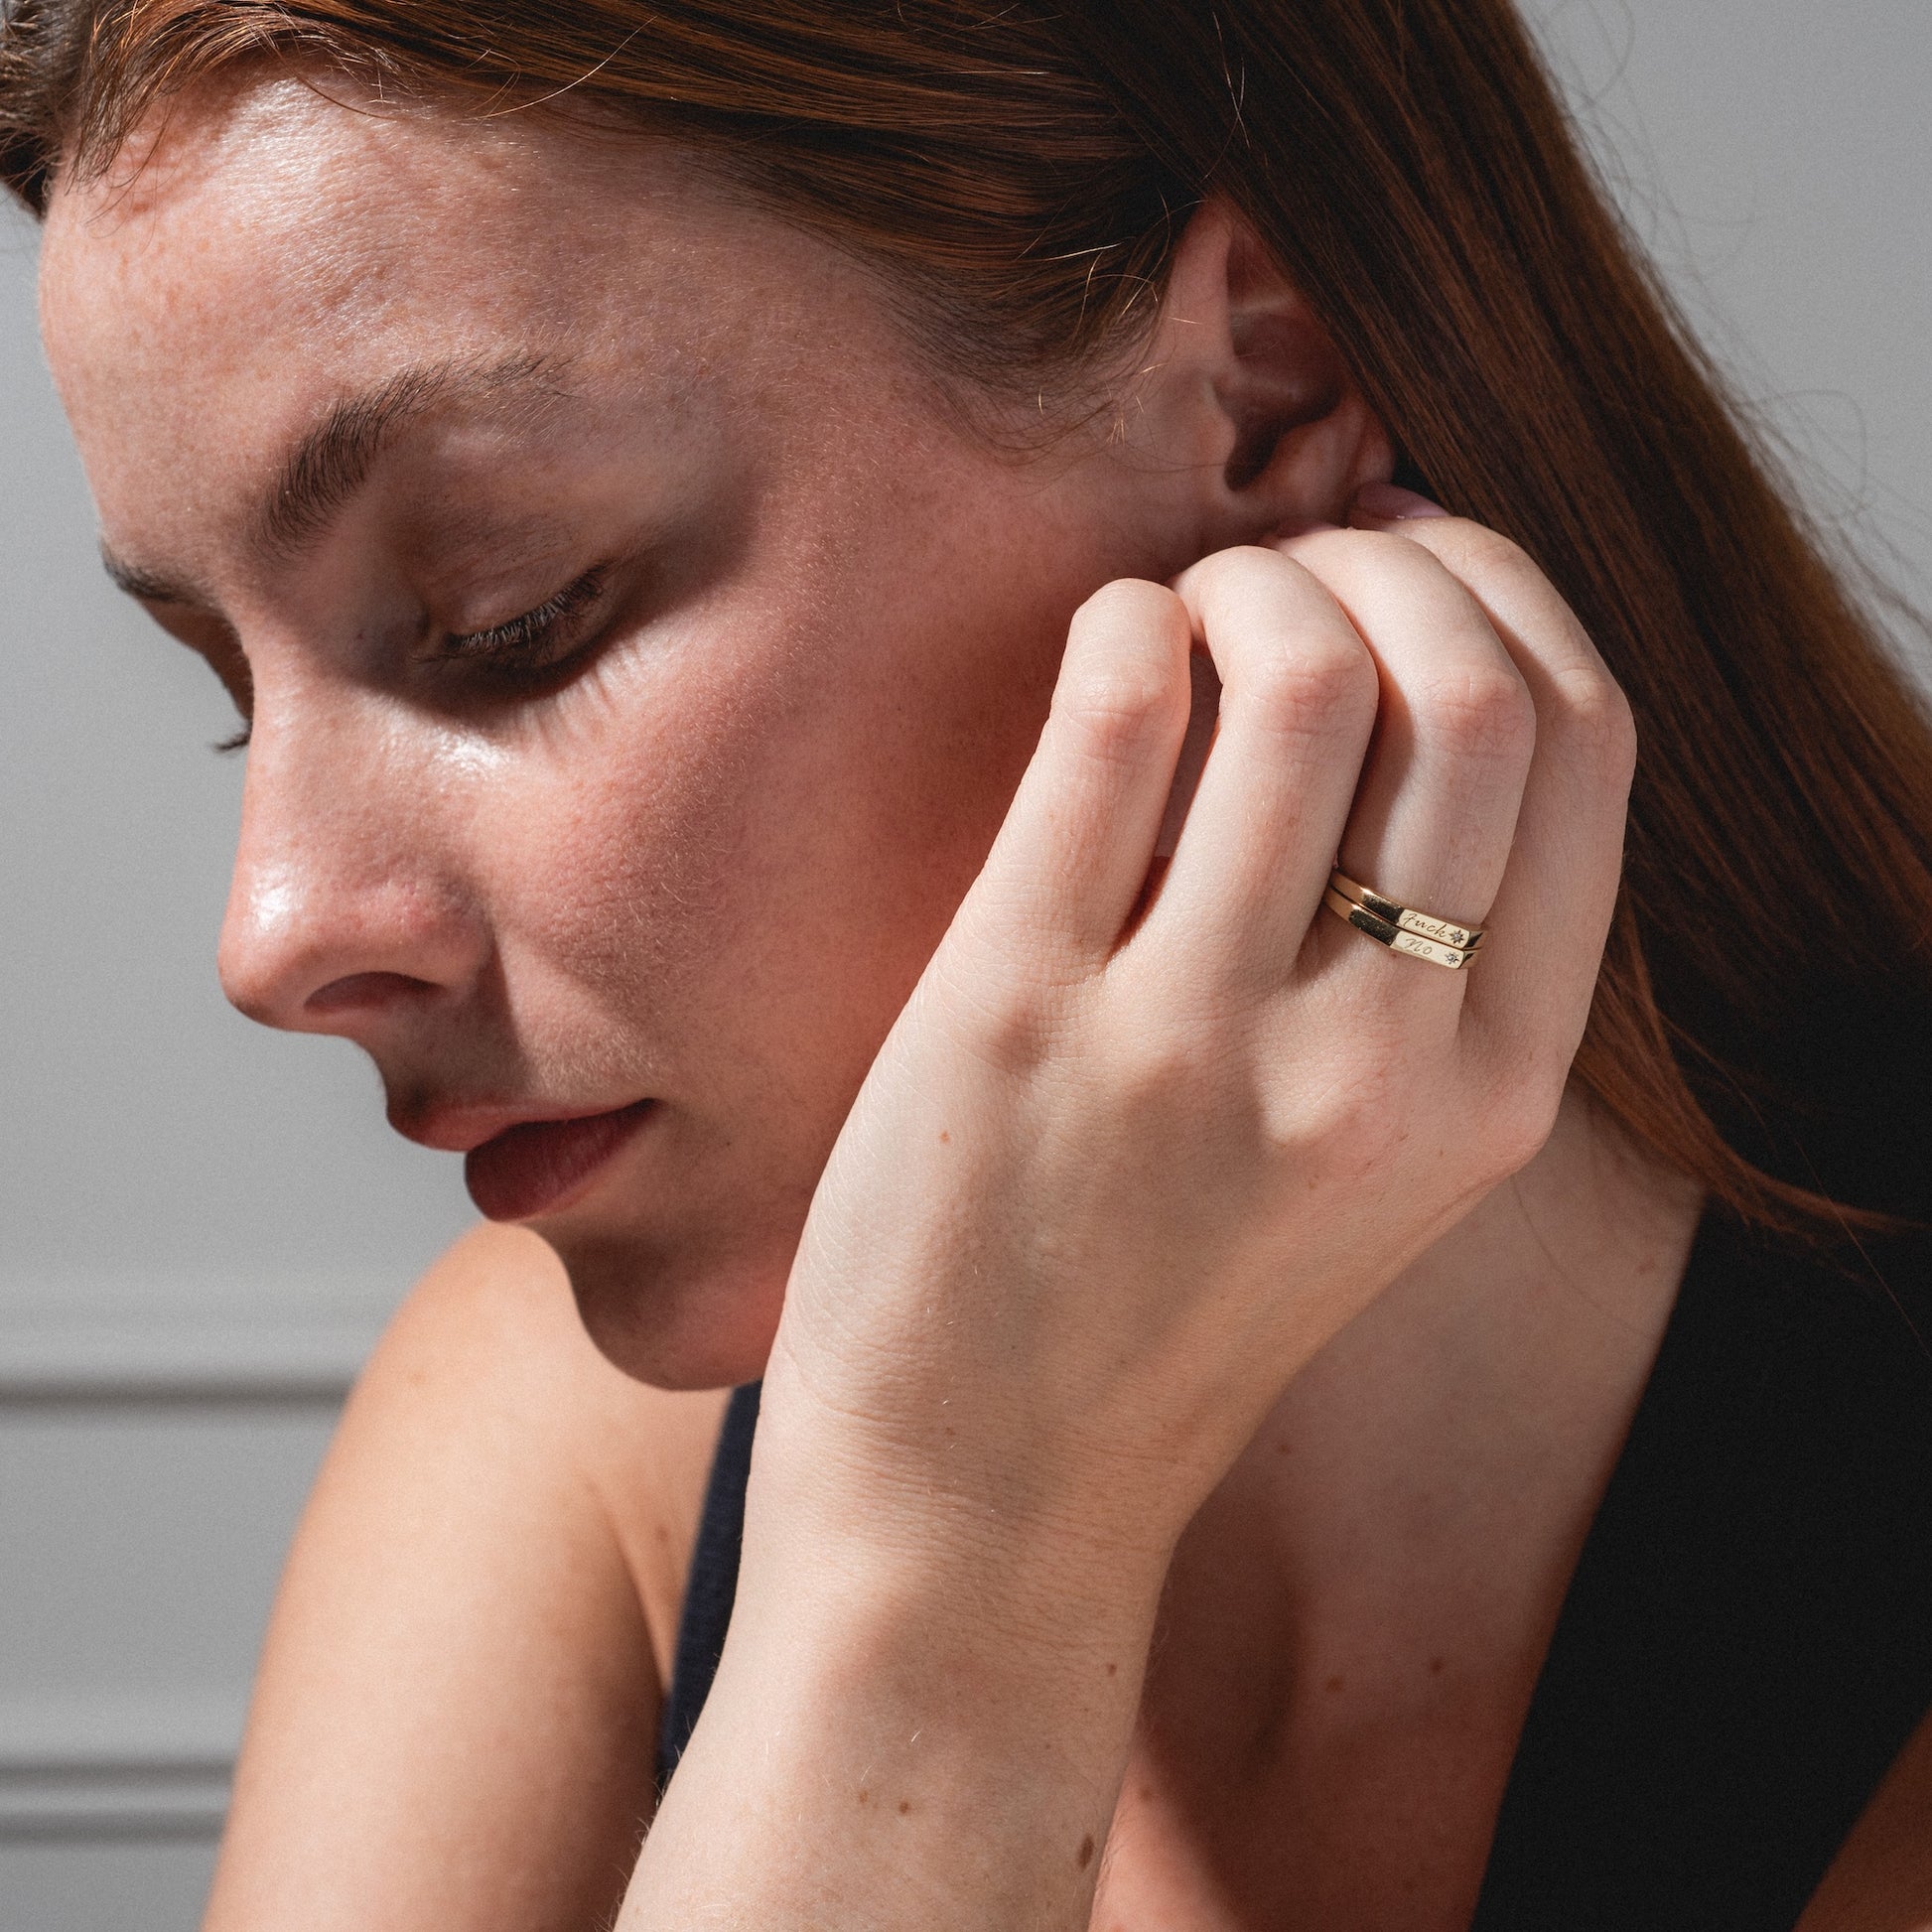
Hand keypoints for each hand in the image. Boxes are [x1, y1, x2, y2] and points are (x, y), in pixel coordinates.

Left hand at [761, 498, 1635, 1575]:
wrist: (982, 1499)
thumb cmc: (1161, 1305)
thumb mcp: (1367, 1165)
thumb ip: (1420, 961)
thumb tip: (1406, 672)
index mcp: (1490, 1092)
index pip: (1588, 746)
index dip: (1506, 599)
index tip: (1410, 568)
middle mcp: (1379, 1067)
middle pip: (1477, 687)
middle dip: (1387, 564)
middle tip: (1285, 576)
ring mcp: (1194, 1041)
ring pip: (1306, 677)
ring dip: (1248, 582)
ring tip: (1185, 616)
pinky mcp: (1015, 1011)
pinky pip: (1114, 718)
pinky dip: (1123, 625)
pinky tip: (1102, 651)